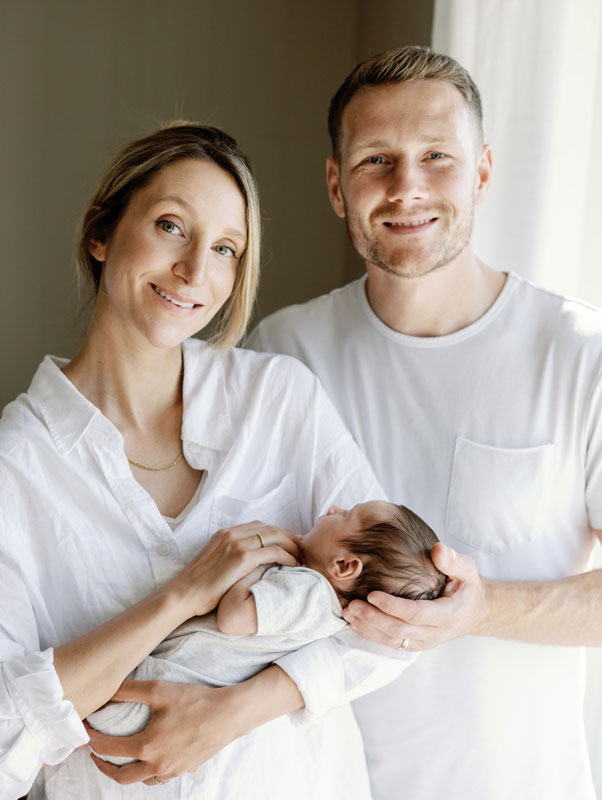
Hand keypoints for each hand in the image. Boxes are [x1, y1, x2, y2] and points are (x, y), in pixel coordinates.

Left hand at [87, 678, 248, 785]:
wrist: (229, 715)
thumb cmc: (195, 701)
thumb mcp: (159, 689)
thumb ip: (129, 690)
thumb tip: (106, 688)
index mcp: (146, 747)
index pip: (108, 748)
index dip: (91, 740)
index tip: (83, 733)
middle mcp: (156, 765)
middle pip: (120, 776)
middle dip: (103, 766)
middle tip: (94, 753)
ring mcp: (172, 770)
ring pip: (141, 780)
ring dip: (126, 771)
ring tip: (121, 756)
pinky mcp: (185, 769)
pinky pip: (159, 777)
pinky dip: (147, 771)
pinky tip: (150, 758)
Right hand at [170, 521, 300, 616]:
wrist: (184, 594)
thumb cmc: (199, 585)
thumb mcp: (214, 561)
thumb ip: (230, 555)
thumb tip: (250, 560)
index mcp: (225, 533)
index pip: (260, 526)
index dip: (277, 533)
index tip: (289, 542)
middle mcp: (232, 533)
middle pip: (270, 528)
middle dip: (289, 537)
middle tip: (300, 549)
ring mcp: (237, 543)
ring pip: (275, 537)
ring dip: (292, 546)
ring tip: (300, 557)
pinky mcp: (242, 557)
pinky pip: (274, 552)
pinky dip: (287, 556)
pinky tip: (294, 565)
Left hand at [342, 543, 487, 650]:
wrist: (474, 613)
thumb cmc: (467, 586)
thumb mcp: (467, 569)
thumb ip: (453, 560)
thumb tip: (438, 550)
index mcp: (447, 615)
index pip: (416, 614)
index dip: (393, 606)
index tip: (372, 594)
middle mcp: (435, 633)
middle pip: (399, 630)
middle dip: (373, 619)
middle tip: (351, 605)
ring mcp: (424, 641)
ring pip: (392, 640)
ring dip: (368, 628)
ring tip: (348, 613)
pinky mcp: (414, 644)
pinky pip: (391, 643)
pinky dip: (371, 634)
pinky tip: (356, 623)